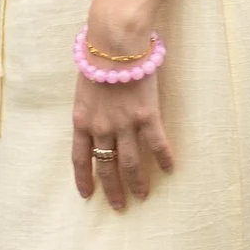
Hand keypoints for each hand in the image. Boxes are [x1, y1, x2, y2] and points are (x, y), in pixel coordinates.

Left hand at [72, 67, 175, 208]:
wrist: (114, 43)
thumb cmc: (97, 58)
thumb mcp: (83, 88)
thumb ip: (89, 109)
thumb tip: (95, 123)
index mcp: (82, 121)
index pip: (80, 158)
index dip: (84, 179)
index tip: (88, 195)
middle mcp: (102, 127)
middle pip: (106, 166)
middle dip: (113, 189)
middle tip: (119, 206)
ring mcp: (125, 124)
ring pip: (131, 163)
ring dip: (137, 182)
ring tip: (143, 195)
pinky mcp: (147, 116)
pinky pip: (157, 144)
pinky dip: (164, 159)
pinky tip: (169, 169)